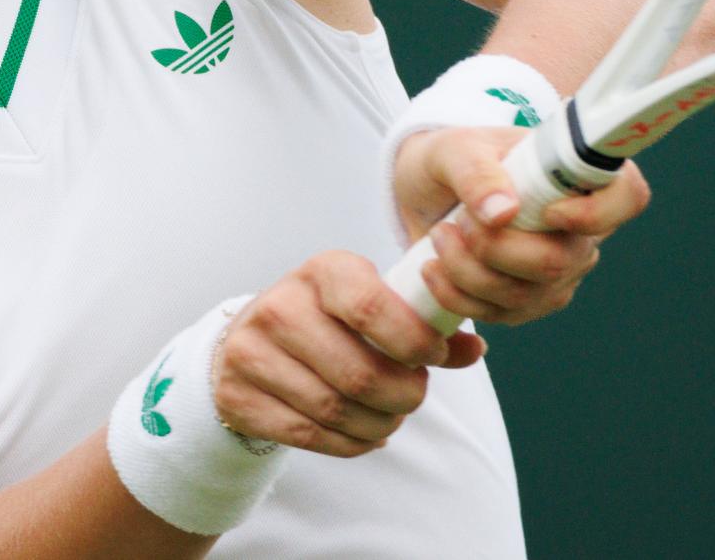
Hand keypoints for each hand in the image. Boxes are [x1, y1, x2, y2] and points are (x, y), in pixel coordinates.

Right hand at [212, 251, 485, 457]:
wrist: (245, 342)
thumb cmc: (326, 319)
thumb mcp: (369, 303)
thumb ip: (422, 323)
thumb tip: (476, 349)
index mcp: (323, 271)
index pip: (373, 308)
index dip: (413, 341)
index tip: (434, 357)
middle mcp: (280, 306)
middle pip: (359, 373)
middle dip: (403, 395)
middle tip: (415, 396)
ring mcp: (252, 352)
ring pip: (335, 409)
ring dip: (379, 424)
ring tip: (392, 416)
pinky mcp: (238, 396)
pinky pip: (309, 434)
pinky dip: (349, 442)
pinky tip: (364, 433)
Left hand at [393, 125, 651, 325]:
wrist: (425, 191)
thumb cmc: (452, 159)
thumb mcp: (454, 149)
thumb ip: (477, 172)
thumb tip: (503, 212)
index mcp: (580, 174)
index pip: (627, 197)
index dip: (598, 212)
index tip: (548, 211)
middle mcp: (581, 228)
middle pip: (562, 260)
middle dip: (497, 249)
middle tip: (457, 222)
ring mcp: (559, 270)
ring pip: (526, 295)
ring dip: (468, 273)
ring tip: (438, 237)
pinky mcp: (529, 301)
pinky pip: (501, 315)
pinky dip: (459, 297)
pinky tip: (434, 269)